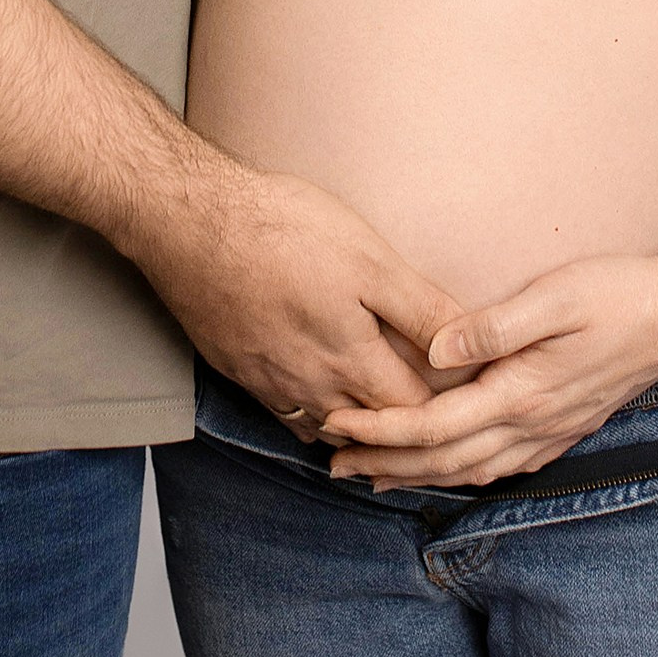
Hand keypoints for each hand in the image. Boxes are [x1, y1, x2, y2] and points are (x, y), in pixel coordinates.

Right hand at [133, 158, 461, 429]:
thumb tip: (468, 347)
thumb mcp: (370, 260)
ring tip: (387, 431)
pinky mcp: (238, 371)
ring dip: (357, 434)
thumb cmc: (283, 230)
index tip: (469, 397)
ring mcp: (270, 385)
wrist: (188, 222)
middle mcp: (311, 390)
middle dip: (406, 431)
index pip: (415, 413)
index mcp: (351, 364)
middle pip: (371, 431)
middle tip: (439, 426)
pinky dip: (314, 420)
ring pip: (326, 430)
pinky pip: (285, 416)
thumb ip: (421, 310)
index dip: (446, 406)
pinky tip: (323, 407)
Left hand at [317, 251, 657, 489]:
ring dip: (417, 478)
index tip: (335, 424)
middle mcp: (535, 425)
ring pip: (472, 472)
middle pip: (444, 462)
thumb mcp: (556, 296)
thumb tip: (435, 349)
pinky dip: (462, 473)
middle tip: (331, 464)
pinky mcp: (564, 429)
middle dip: (384, 466)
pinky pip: (501, 466)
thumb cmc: (621, 292)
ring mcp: (552, 433)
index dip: (380, 431)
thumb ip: (494, 325)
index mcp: (523, 393)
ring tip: (372, 477)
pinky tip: (447, 470)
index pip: (434, 427)